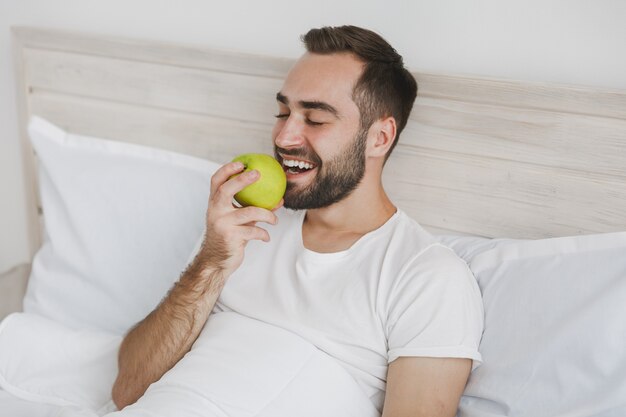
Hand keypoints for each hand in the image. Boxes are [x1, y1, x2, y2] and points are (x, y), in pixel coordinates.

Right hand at [197, 161, 280, 276]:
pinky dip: (263, 234)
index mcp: (215, 204)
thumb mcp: (239, 219)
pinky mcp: (230, 237)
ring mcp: (221, 224)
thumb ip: (255, 207)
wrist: (217, 261)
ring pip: (249, 212)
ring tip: (275, 220)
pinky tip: (267, 237)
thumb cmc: (231, 236)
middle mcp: (215, 211)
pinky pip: (254, 231)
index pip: (216, 181)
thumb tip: (279, 198)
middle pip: (226, 190)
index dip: (227, 170)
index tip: (242, 163)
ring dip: (267, 215)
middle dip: (242, 180)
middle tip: (258, 174)